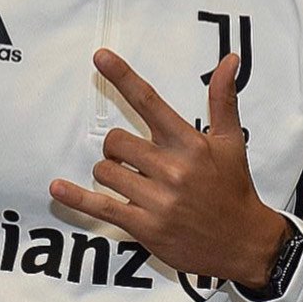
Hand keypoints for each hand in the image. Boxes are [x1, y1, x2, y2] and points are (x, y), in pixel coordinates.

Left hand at [50, 49, 287, 286]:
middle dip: (117, 149)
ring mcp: (158, 199)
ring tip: (132, 183)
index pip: (149, 101)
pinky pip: (101, 206)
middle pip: (116, 142)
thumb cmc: (233, 189)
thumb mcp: (231, 141)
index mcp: (189, 143)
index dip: (122, 76)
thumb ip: (223, 98)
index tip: (101, 58)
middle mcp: (172, 169)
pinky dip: (77, 197)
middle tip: (135, 160)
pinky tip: (58, 188)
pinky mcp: (145, 227)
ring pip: (106, 172)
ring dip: (111, 174)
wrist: (244, 243)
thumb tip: (229, 60)